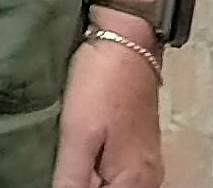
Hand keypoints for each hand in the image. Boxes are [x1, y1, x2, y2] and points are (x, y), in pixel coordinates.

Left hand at [53, 30, 164, 187]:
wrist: (128, 39)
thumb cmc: (101, 85)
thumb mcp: (77, 134)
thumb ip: (71, 180)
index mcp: (135, 182)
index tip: (63, 169)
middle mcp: (148, 181)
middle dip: (83, 184)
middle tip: (65, 161)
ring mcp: (147, 166)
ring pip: (112, 186)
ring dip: (89, 179)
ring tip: (69, 160)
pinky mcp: (140, 150)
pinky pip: (117, 176)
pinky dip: (98, 173)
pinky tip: (81, 159)